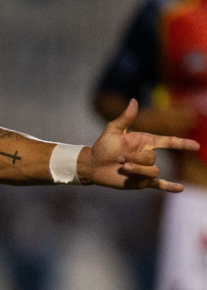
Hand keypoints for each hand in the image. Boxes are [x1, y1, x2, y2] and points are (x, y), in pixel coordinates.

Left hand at [84, 99, 199, 191]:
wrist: (93, 165)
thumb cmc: (103, 146)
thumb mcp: (113, 130)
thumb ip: (126, 118)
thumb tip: (134, 100)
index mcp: (145, 142)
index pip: (169, 142)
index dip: (182, 144)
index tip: (196, 146)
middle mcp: (148, 156)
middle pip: (152, 159)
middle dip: (135, 159)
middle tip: (119, 159)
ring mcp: (145, 170)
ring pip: (152, 172)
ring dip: (137, 170)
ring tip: (122, 168)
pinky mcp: (140, 182)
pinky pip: (159, 185)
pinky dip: (169, 187)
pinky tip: (180, 189)